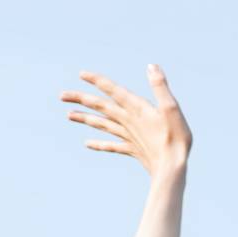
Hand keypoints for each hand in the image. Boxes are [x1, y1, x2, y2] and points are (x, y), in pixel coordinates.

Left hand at [59, 64, 191, 172]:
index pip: (113, 90)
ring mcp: (128, 136)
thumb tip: (151, 66)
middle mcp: (128, 121)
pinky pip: (111, 146)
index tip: (81, 74)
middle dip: (81, 99)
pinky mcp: (132, 150)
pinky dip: (99, 144)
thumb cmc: (175, 138)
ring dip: (85, 118)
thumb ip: (160, 87)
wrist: (171, 170)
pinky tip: (87, 144)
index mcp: (136, 108)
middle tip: (62, 96)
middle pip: (101, 107)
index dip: (97, 81)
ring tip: (69, 115)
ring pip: (102, 124)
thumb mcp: (171, 108)